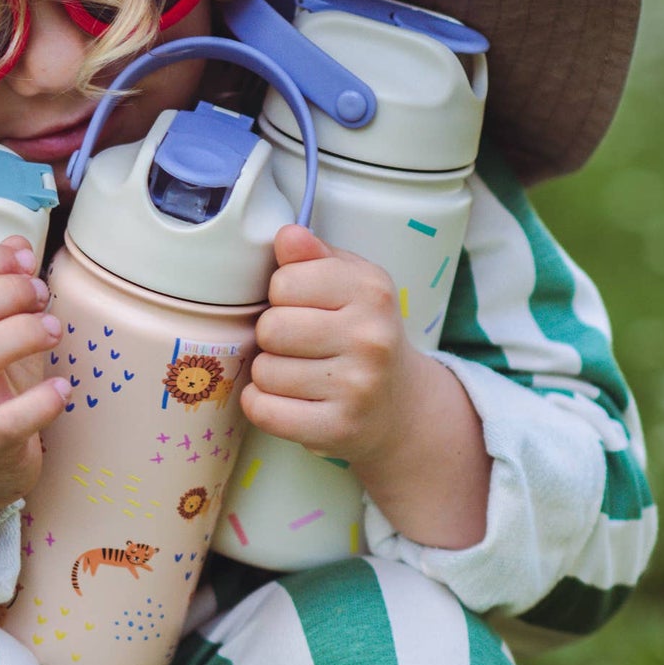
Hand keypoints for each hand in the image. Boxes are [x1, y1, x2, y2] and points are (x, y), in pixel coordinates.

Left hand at [241, 225, 410, 462]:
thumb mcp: (351, 285)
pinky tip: (285, 400)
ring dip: (270, 373)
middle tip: (299, 346)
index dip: (282, 295)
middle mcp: (370, 338)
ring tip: (300, 374)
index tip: (304, 307)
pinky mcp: (338, 428)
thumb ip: (315, 257)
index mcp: (371, 291)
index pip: (284, 281)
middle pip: (271, 328)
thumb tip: (287, 236)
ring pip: (264, 371)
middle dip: (273, 336)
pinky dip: (262, 405)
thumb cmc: (363, 336)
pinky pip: (264, 411)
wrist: (400, 407)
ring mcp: (357, 387)